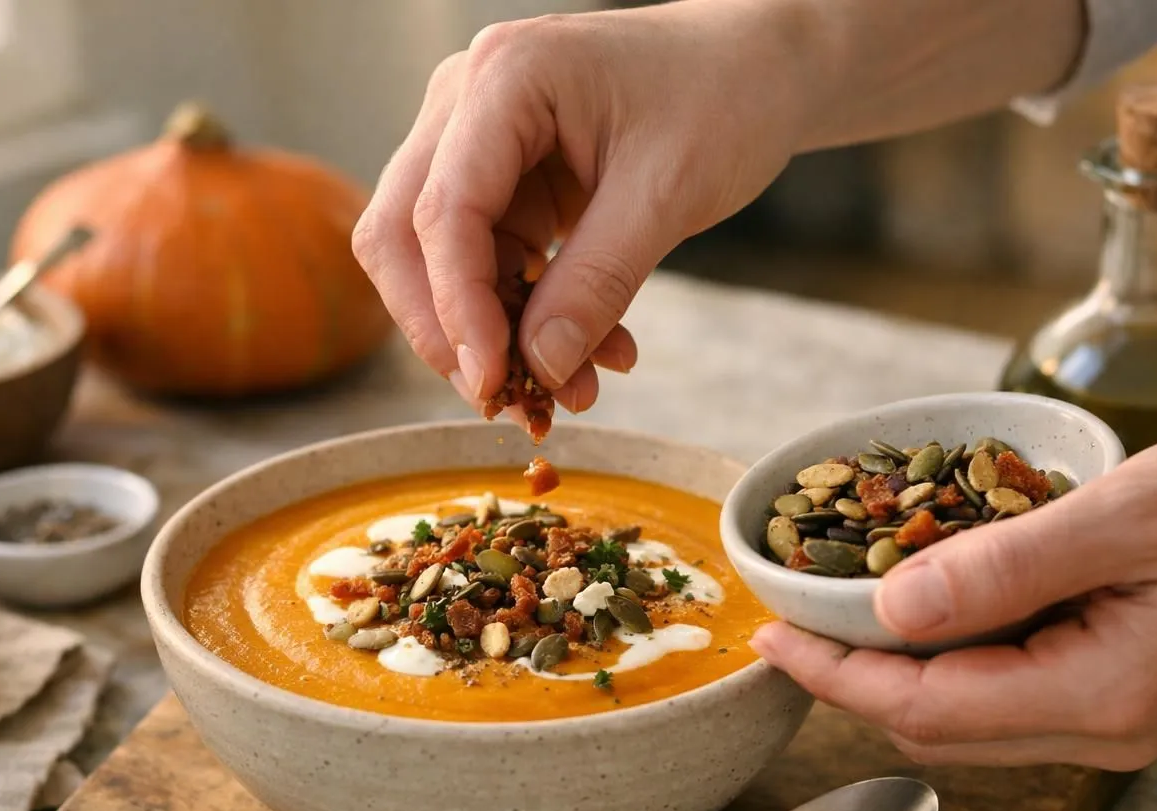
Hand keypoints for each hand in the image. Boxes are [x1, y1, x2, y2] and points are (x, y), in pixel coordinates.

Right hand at [351, 0, 807, 416]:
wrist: (754, 68)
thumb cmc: (722, 96)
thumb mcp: (668, 193)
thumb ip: (598, 282)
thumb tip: (540, 366)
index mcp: (505, 79)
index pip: (444, 209)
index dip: (457, 309)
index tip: (492, 381)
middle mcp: (467, 102)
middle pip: (402, 233)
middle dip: (446, 327)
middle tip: (501, 396)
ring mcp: (476, 140)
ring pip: (436, 259)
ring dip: (491, 333)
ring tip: (569, 386)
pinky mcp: (501, 181)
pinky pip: (487, 265)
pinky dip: (525, 318)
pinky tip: (586, 353)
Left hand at [750, 415, 1156, 769]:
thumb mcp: (1125, 515)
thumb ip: (1004, 567)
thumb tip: (888, 606)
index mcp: (1102, 697)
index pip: (922, 708)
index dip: (832, 675)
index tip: (767, 633)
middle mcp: (1103, 731)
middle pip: (932, 724)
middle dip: (850, 674)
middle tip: (792, 609)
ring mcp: (1114, 719)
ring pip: (964, 713)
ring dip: (896, 664)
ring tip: (840, 599)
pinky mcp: (1119, 690)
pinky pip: (1005, 688)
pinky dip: (949, 651)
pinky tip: (926, 596)